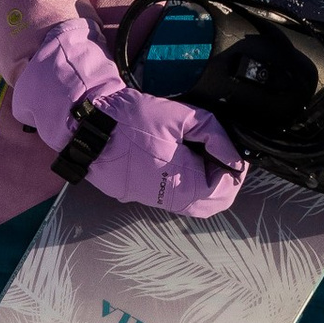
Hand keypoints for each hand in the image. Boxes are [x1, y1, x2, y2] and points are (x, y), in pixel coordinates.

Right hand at [10, 17, 245, 216]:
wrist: (87, 123)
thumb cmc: (131, 118)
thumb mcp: (182, 117)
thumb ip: (215, 136)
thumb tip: (236, 156)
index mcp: (180, 185)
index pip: (223, 192)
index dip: (233, 172)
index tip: (231, 152)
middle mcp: (166, 200)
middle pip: (210, 205)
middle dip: (221, 180)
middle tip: (219, 153)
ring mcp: (149, 199)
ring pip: (190, 203)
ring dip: (202, 182)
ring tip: (198, 152)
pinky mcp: (137, 194)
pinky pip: (170, 197)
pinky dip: (182, 182)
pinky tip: (178, 157)